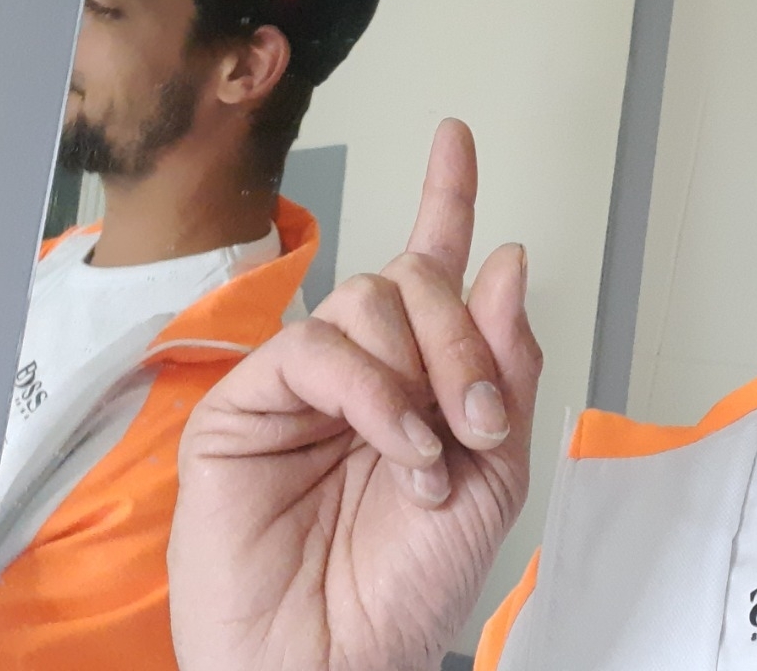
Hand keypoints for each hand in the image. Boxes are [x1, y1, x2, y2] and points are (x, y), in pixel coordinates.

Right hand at [169, 118, 540, 670]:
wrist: (336, 662)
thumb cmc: (409, 584)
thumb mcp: (493, 474)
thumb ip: (502, 366)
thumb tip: (508, 261)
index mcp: (422, 377)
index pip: (433, 266)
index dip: (446, 198)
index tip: (457, 139)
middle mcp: (364, 367)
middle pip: (414, 277)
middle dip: (464, 336)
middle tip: (479, 417)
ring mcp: (304, 381)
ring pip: (370, 300)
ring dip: (423, 373)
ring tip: (429, 456)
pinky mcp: (248, 402)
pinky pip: (320, 349)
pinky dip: (373, 392)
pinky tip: (395, 445)